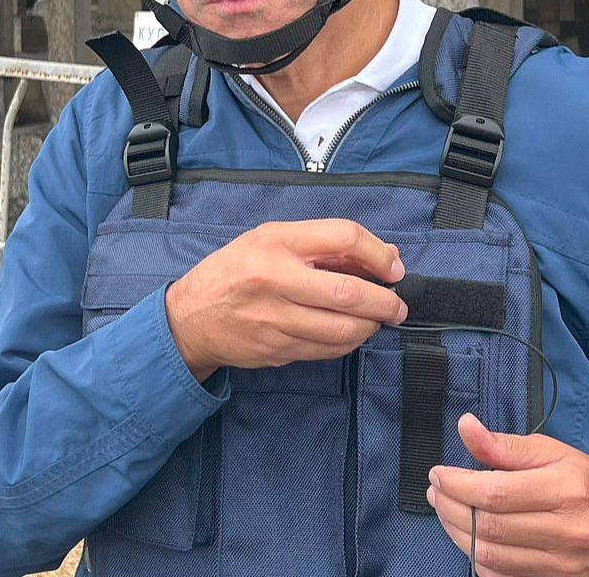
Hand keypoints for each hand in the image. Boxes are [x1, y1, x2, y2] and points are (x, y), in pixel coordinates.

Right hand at [164, 218, 406, 379]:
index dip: (378, 254)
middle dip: (385, 302)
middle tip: (397, 306)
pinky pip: (327, 350)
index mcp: (276, 242)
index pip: (344, 237)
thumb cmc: (235, 272)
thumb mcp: (271, 241)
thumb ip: (326, 246)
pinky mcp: (276, 348)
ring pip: (342, 329)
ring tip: (375, 321)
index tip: (392, 268)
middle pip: (349, 292)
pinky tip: (349, 334)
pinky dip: (347, 343)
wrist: (191, 317)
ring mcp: (275, 318)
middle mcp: (275, 278)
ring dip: (370, 327)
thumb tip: (385, 257)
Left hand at [426, 414, 588, 576]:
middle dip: (450, 506)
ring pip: (490, 556)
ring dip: (456, 532)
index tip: (439, 473)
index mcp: (566, 490)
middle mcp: (566, 531)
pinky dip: (478, 558)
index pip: (495, 492)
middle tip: (437, 490)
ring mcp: (562, 565)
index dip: (457, 484)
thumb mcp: (555, 453)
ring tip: (446, 510)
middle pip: (488, 526)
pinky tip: (469, 537)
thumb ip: (506, 445)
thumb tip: (466, 427)